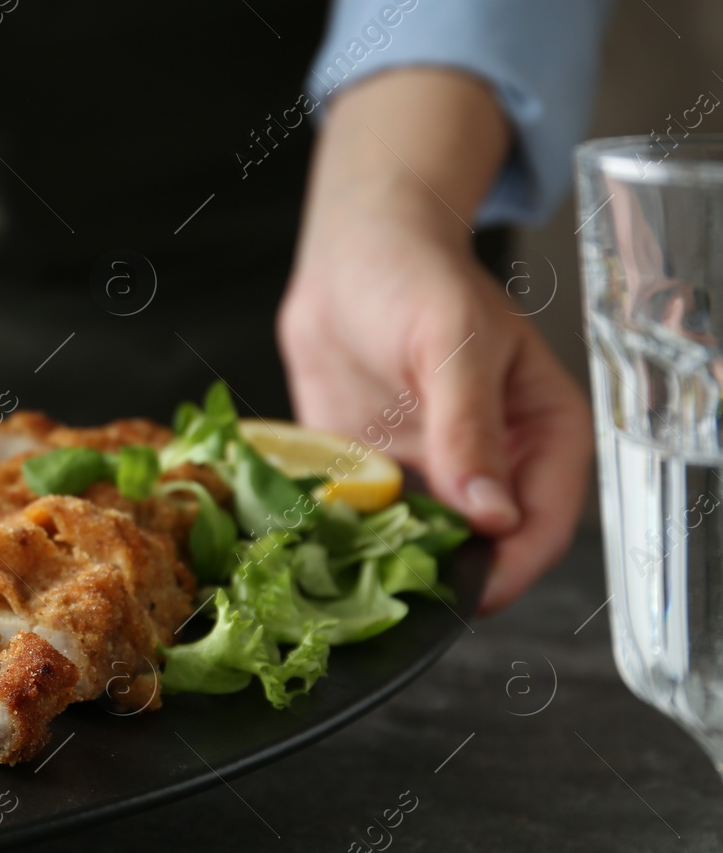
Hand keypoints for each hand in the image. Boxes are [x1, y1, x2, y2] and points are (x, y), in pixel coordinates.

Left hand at [277, 69, 592, 612]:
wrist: (349, 256)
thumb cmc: (416, 277)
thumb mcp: (452, 342)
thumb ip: (469, 428)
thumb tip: (493, 514)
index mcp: (540, 435)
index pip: (542, 526)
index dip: (510, 568)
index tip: (466, 594)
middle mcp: (489, 467)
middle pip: (481, 553)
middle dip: (440, 578)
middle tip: (391, 596)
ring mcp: (428, 478)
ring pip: (419, 551)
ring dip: (384, 570)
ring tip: (344, 584)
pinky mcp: (372, 480)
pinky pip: (363, 528)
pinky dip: (341, 543)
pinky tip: (310, 553)